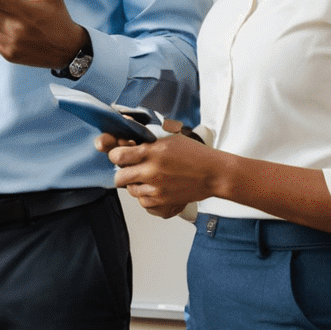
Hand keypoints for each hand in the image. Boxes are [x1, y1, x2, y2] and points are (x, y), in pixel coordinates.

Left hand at [105, 126, 226, 218]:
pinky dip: (145, 196)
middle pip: (119, 177)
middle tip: (131, 168)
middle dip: (123, 171)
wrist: (215, 174)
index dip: (116, 155)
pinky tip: (154, 188)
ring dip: (134, 184)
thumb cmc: (195, 154)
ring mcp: (157, 189)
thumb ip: (147, 136)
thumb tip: (127, 127)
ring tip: (147, 178)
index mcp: (153, 152)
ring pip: (130, 190)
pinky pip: (142, 202)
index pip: (117, 156)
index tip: (120, 155)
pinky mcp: (163, 201)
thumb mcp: (170, 137)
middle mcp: (152, 171)